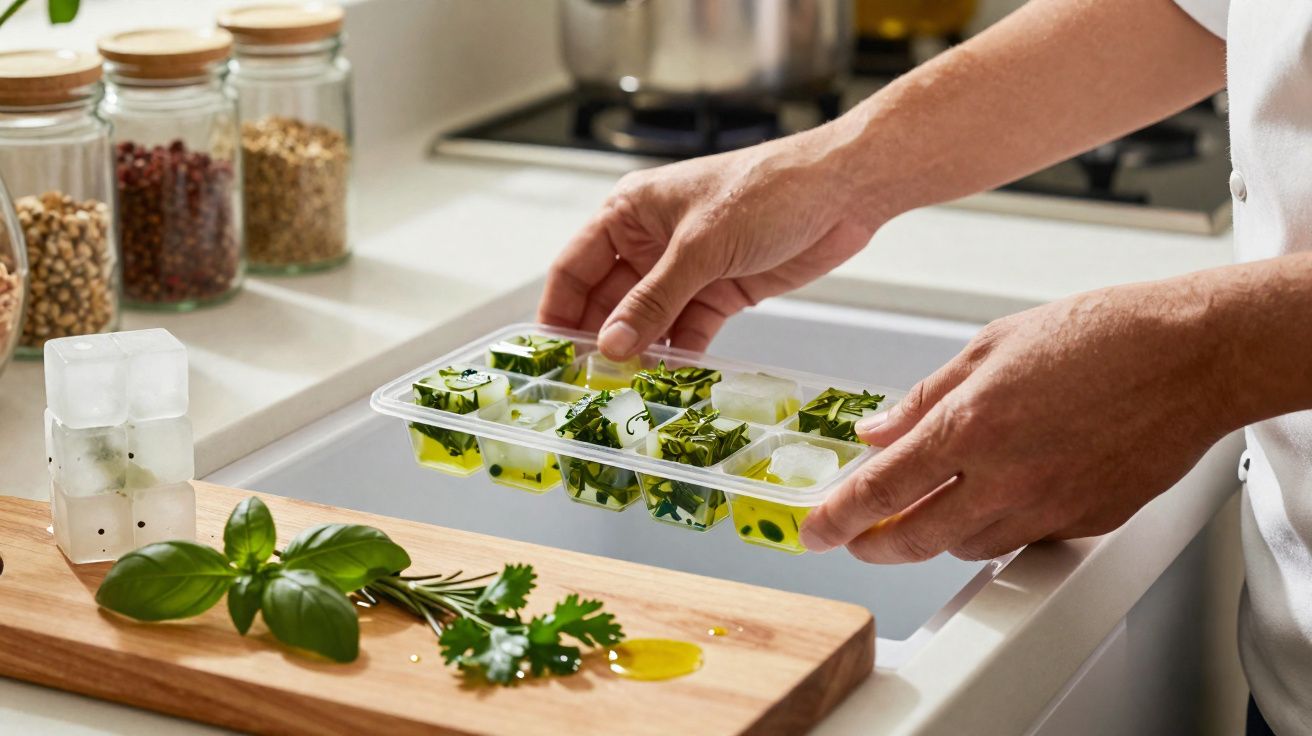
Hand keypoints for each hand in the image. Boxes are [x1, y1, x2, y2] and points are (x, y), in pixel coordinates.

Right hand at [537, 129, 880, 357]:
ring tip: (625, 393)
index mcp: (629, 212)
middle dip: (600, 340)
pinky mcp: (720, 291)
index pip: (575, 267)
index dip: (559, 311)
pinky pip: (686, 330)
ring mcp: (686, 269)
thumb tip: (610, 345)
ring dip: (639, 353)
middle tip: (588, 386)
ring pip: (647, 320)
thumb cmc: (766, 191)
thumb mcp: (700, 247)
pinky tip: (669, 383)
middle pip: (608, 300)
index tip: (548, 355)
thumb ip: (654, 299)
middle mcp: (650, 241)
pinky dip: (678, 355)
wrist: (842, 191)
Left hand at [799, 280, 1233, 561]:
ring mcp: (1046, 507)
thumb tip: (878, 427)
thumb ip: (926, 395)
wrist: (1192, 356)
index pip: (880, 489)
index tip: (814, 529)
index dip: (837, 517)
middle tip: (858, 537)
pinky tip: (995, 497)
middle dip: (873, 544)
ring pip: (966, 545)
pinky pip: (1020, 540)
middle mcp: (1003, 477)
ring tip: (926, 508)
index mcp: (969, 425)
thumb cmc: (1101, 335)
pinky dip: (994, 527)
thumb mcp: (992, 345)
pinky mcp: (1084, 521)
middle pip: (914, 539)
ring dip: (934, 535)